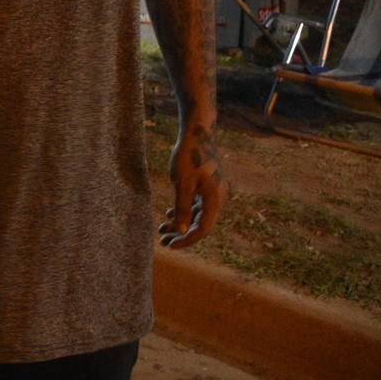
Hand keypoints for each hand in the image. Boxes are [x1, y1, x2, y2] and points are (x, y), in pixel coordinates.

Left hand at [160, 123, 226, 248]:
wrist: (197, 134)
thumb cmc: (189, 156)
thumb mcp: (182, 183)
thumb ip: (183, 208)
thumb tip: (182, 231)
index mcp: (215, 200)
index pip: (202, 229)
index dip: (186, 240)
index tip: (170, 245)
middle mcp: (218, 198)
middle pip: (200, 224)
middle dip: (181, 234)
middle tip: (162, 241)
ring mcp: (214, 192)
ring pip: (197, 215)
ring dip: (181, 223)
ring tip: (162, 228)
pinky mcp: (207, 186)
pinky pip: (197, 205)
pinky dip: (184, 211)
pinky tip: (169, 215)